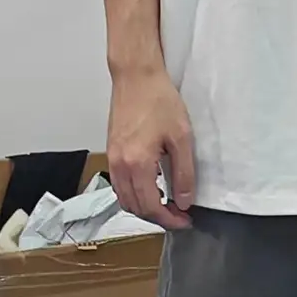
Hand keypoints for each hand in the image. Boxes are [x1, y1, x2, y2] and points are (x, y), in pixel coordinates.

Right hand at [107, 68, 195, 230]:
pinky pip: (119, 184)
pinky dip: (133, 193)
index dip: (169, 219)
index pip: (151, 207)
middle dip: (158, 216)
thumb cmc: (160, 100)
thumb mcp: (182, 136)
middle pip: (135, 208)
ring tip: (166, 203)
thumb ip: (184, 172)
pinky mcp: (111, 151)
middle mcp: (120, 166)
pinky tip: (150, 186)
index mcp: (138, 164)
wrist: (136, 77)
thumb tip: (185, 201)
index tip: (185, 220)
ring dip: (144, 207)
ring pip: (124, 198)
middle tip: (179, 213)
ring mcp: (112, 159)